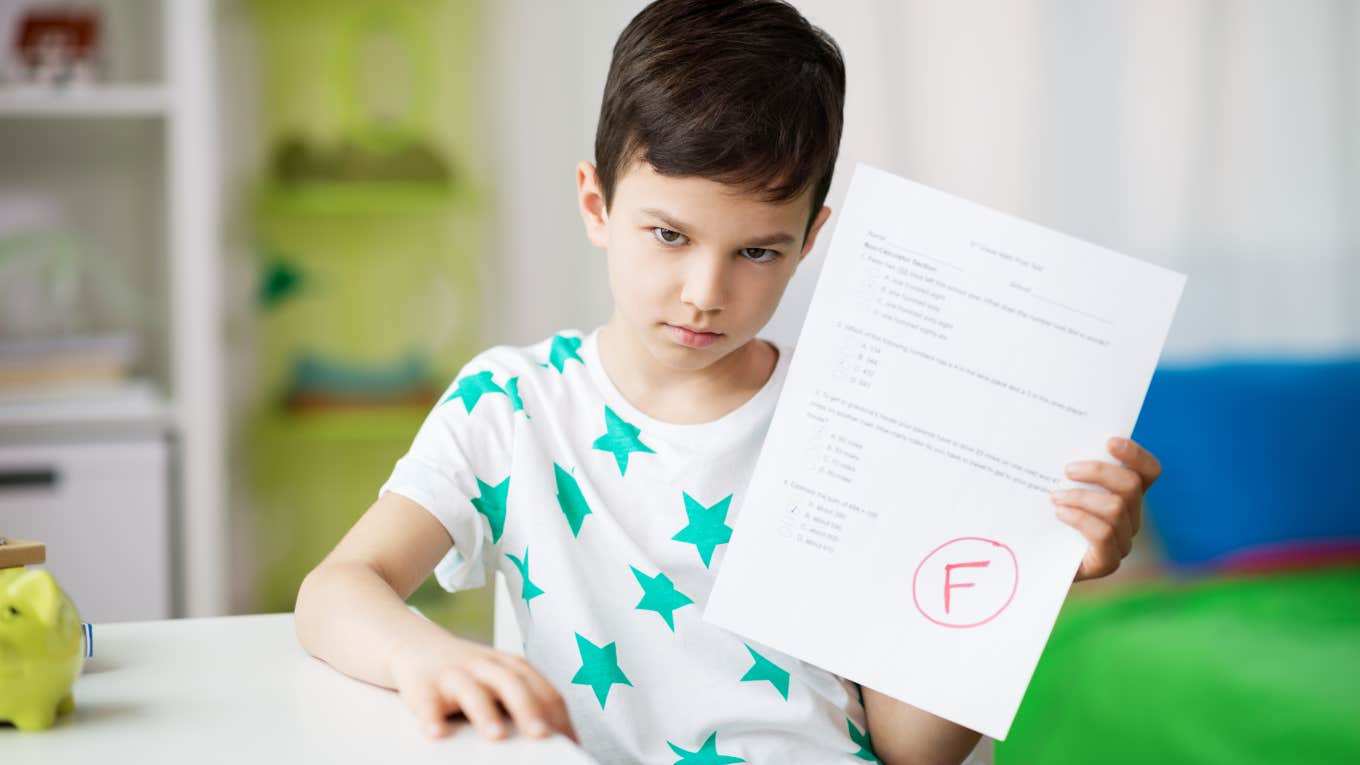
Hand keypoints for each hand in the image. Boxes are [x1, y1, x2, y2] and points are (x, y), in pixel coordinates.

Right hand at [388, 631, 576, 742]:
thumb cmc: (467, 673)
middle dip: (529, 709)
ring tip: (496, 736)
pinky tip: (437, 734)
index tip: (569, 742)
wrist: (413, 644)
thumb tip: (558, 739)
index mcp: (511, 668)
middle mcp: (485, 667)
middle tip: (542, 735)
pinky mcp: (421, 684)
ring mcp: (453, 674)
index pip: (544, 690)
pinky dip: (431, 717)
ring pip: (472, 690)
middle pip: (512, 684)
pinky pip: (426, 701)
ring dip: (485, 712)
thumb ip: (524, 703)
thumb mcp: (499, 680)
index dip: (558, 717)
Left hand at [1051, 437, 1160, 580]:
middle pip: (1131, 485)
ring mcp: (1122, 542)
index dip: (1135, 454)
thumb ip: (1068, 468)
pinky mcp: (1108, 562)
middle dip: (1099, 472)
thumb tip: (1057, 435)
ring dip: (1081, 497)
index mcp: (1125, 495)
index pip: (1148, 471)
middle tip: (1068, 470)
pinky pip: (1103, 533)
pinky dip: (1079, 518)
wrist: (1033, 560)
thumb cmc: (1045, 514)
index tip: (1109, 441)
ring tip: (1055, 496)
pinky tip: (1059, 513)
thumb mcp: (1056, 485)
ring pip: (1116, 508)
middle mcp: (1131, 518)